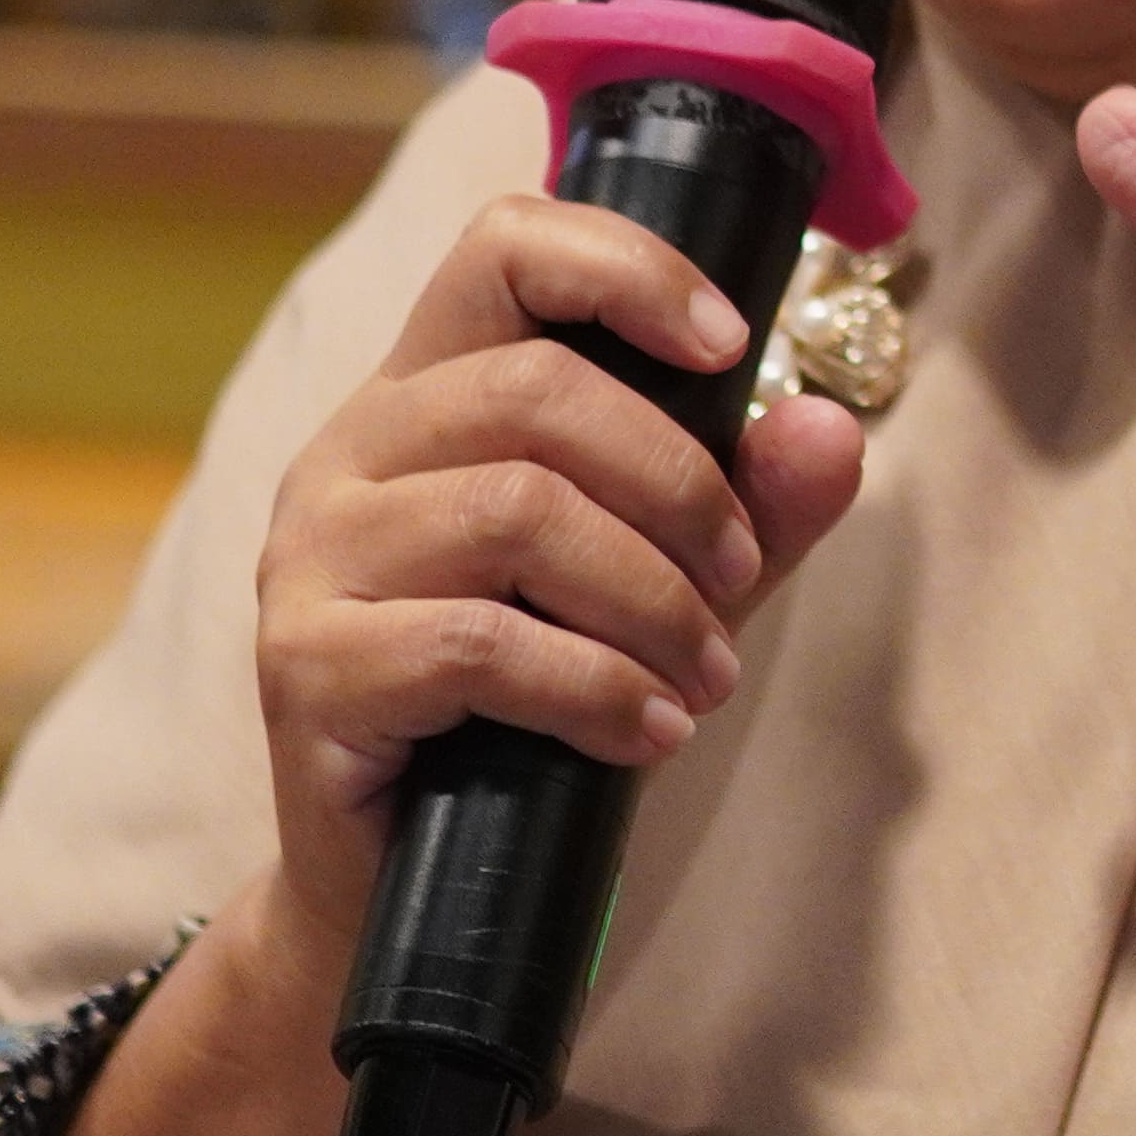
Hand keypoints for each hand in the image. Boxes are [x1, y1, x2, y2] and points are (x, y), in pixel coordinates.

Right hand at [241, 194, 870, 938]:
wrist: (419, 887)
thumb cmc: (537, 712)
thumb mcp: (666, 589)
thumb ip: (749, 508)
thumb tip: (829, 428)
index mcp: (425, 396)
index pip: (503, 248)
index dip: (625, 267)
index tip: (733, 344)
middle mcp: (348, 452)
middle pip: (533, 389)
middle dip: (678, 484)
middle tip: (737, 581)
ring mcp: (311, 558)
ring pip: (515, 512)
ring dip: (649, 599)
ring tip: (706, 675)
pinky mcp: (306, 666)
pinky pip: (477, 644)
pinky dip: (596, 688)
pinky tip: (649, 733)